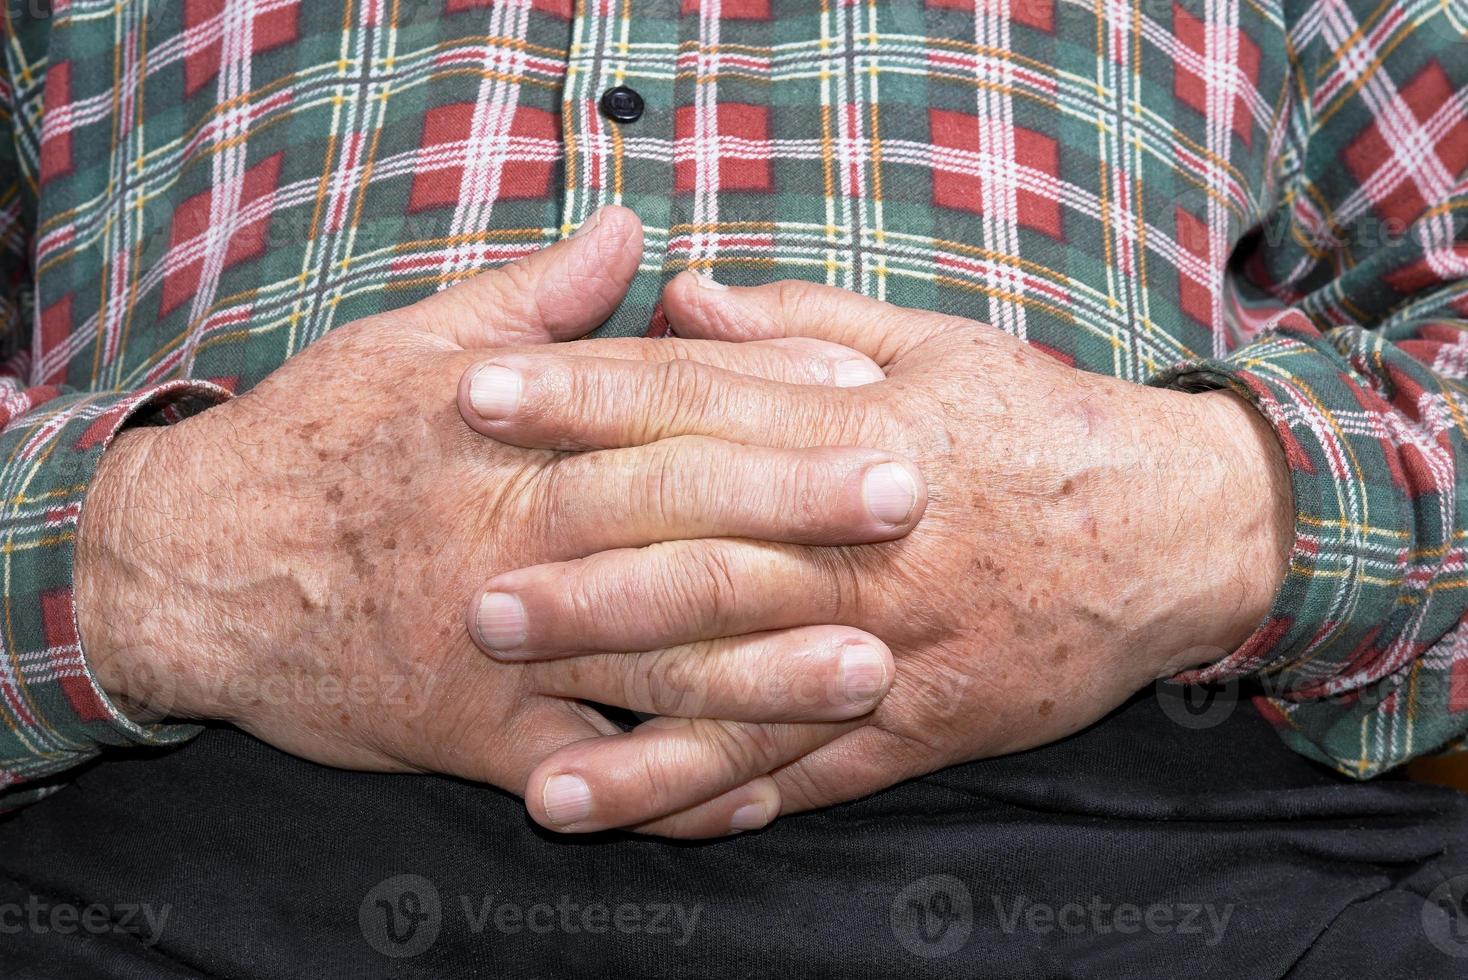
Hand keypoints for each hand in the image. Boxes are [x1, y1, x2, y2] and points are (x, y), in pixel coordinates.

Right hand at [73, 212, 922, 837]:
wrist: (186, 564)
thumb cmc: (314, 443)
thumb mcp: (411, 348)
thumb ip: (535, 296)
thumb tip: (631, 230)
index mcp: (505, 429)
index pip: (656, 398)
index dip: (765, 387)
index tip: (863, 380)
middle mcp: (508, 530)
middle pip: (671, 514)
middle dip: (795, 507)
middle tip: (907, 501)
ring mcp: (492, 641)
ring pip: (645, 657)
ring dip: (763, 666)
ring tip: (868, 665)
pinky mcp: (463, 731)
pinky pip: (580, 771)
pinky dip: (663, 788)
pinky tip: (754, 795)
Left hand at [458, 274, 1292, 831]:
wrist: (1180, 529)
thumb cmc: (1044, 423)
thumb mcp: (934, 343)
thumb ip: (800, 320)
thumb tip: (683, 296)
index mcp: (862, 431)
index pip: (696, 407)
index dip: (580, 400)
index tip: (478, 396)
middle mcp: (868, 547)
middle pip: (705, 560)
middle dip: (584, 583)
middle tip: (475, 601)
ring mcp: (900, 647)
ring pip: (751, 695)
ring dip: (640, 732)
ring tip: (539, 765)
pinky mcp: (929, 726)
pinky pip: (820, 771)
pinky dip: (735, 799)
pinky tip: (650, 821)